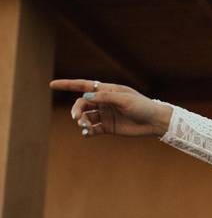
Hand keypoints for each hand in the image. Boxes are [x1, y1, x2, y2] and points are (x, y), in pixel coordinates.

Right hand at [49, 79, 172, 137]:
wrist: (154, 122)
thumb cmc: (142, 106)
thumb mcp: (125, 99)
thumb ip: (105, 97)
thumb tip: (85, 96)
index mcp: (107, 91)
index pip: (83, 86)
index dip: (67, 85)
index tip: (51, 84)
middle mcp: (104, 102)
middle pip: (82, 104)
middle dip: (76, 110)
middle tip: (77, 118)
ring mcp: (105, 115)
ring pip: (85, 117)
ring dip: (81, 121)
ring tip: (84, 126)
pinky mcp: (107, 127)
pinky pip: (92, 129)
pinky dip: (87, 131)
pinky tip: (87, 133)